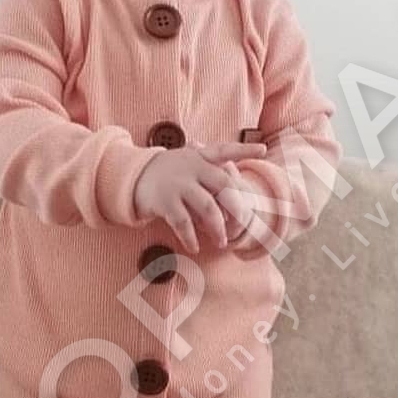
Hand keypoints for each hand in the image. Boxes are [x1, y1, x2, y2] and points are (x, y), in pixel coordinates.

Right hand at [132, 141, 265, 253]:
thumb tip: (239, 201)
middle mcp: (192, 167)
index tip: (263, 149)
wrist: (133, 176)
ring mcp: (178, 183)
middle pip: (224, 185)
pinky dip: (191, 237)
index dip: (245, 150)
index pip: (225, 150)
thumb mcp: (190, 165)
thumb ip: (213, 176)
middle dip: (238, 208)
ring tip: (221, 243)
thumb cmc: (171, 174)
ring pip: (207, 207)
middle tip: (242, 226)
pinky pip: (183, 222)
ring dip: (218, 228)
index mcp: (201, 157)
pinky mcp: (164, 201)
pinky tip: (195, 247)